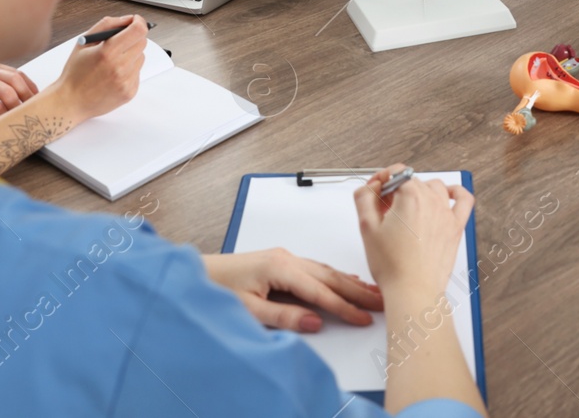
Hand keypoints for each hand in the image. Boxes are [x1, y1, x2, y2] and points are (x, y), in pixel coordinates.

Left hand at [0, 64, 37, 118]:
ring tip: (32, 106)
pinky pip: (18, 72)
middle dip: (19, 107)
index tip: (11, 124)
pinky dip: (28, 85)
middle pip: (8, 92)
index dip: (7, 117)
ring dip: (27, 94)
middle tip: (23, 117)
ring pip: (16, 79)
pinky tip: (32, 95)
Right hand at [57, 15, 146, 119]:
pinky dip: (129, 70)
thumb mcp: (84, 42)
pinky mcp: (130, 92)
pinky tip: (113, 75)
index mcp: (107, 52)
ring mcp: (126, 81)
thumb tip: (127, 19)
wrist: (70, 101)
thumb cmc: (75, 72)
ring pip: (141, 57)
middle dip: (133, 38)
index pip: (138, 30)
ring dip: (131, 55)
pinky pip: (138, 73)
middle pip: (142, 42)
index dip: (139, 22)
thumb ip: (106, 25)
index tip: (135, 21)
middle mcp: (119, 67)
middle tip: (120, 42)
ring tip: (112, 62)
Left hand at [203, 248, 381, 332]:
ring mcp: (285, 257)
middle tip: (381, 302)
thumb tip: (314, 321)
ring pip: (325, 271)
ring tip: (372, 292)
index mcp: (280, 268)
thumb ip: (283, 315)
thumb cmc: (217, 289)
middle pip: (330, 277)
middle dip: (357, 291)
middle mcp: (286, 258)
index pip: (321, 292)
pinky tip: (346, 280)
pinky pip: (316, 268)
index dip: (345, 307)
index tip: (363, 318)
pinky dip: (334, 276)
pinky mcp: (281, 260)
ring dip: (349, 282)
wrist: (197, 273)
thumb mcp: (248, 309)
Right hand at [354, 163, 472, 298]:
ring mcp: (446, 213)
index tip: (375, 192)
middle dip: (395, 191)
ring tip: (407, 209)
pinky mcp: (456, 227)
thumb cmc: (393, 265)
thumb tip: (370, 186)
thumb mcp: (366, 227)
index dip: (381, 180)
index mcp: (409, 196)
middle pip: (411, 181)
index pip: (395, 172)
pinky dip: (456, 193)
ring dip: (420, 192)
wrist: (413, 290)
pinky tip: (446, 196)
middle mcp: (431, 200)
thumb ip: (364, 198)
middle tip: (383, 211)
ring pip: (433, 187)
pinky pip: (463, 199)